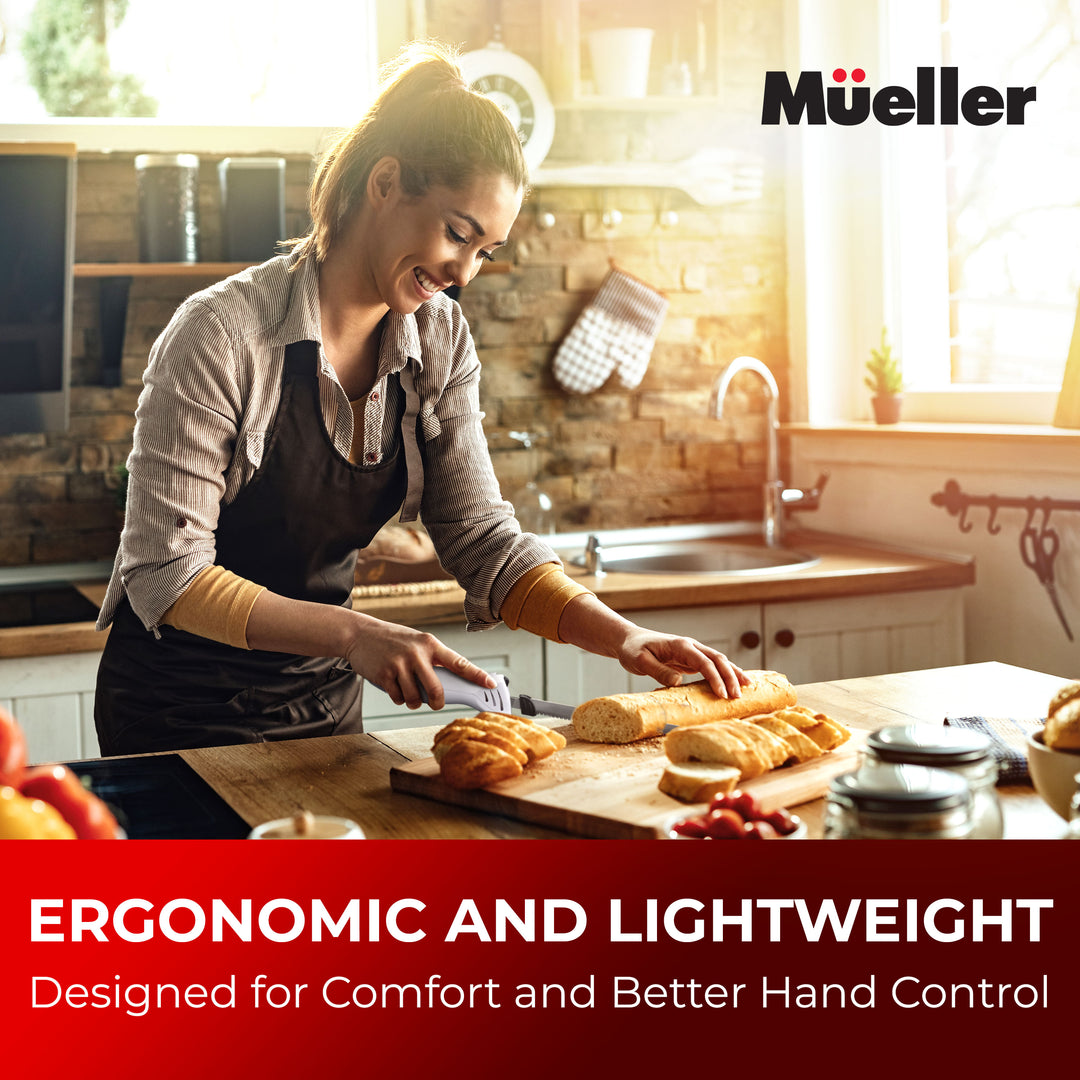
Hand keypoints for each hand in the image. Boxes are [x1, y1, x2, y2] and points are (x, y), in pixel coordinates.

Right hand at [343, 620, 495, 709]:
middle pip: (436, 690)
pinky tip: (394, 686)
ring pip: (415, 698)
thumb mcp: (416, 642)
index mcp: (430, 644)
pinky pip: (398, 698)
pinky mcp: (384, 675)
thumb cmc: (392, 640)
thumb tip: (448, 684)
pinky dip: (398, 698)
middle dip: (437, 702)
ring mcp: (400, 664)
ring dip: (413, 702)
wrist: (359, 633)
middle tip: (436, 703)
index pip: (459, 662)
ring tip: (408, 691)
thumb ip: (431, 659)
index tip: (490, 684)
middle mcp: (417, 653)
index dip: (476, 675)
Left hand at [613, 627, 749, 699]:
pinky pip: (713, 666)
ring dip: (733, 674)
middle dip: (730, 677)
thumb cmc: (633, 650)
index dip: (715, 678)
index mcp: (680, 645)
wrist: (629, 640)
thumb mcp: (640, 661)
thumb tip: (678, 682)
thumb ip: (658, 670)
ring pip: (719, 661)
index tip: (722, 694)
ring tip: (747, 689)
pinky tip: (735, 683)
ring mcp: (693, 652)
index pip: (704, 662)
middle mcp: (690, 646)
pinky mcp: (691, 660)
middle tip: (738, 697)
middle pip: (718, 659)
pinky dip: (726, 673)